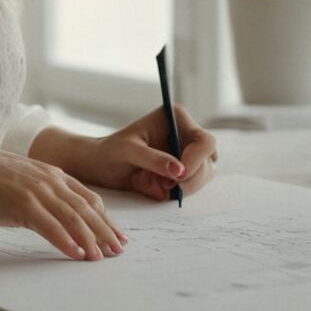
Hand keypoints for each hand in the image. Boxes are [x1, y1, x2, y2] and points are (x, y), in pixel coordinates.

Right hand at [0, 143, 127, 261]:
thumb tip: (54, 211)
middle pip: (87, 208)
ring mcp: (37, 192)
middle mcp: (50, 181)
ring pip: (73, 218)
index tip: (116, 233)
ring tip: (101, 257)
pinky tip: (76, 254)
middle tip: (119, 249)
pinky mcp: (22, 205)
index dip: (105, 217)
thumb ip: (42, 191)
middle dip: (106, 230)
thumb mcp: (24, 178)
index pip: (88, 197)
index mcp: (52, 174)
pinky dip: (66, 241)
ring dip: (91, 240)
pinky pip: (50, 226)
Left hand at [74, 105, 217, 201]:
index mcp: (176, 118)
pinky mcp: (183, 171)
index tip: (179, 176)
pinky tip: (158, 186)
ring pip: (204, 175)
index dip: (197, 160)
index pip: (204, 140)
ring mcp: (187, 153)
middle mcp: (185, 133)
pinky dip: (179, 192)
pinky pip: (192, 186)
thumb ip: (154, 160)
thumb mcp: (129, 151)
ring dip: (186, 186)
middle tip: (170, 187)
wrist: (101, 166)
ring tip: (157, 184)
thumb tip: (179, 171)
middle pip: (209, 160)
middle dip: (192, 178)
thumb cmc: (111, 151)